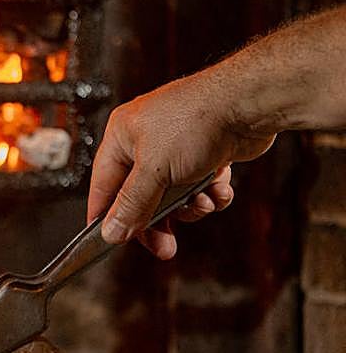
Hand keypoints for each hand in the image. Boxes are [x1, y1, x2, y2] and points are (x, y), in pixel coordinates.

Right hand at [86, 69, 274, 258]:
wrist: (249, 104)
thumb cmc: (195, 121)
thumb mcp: (154, 172)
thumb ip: (131, 205)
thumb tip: (110, 232)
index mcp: (121, 137)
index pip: (104, 186)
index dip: (108, 216)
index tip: (114, 241)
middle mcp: (145, 141)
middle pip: (140, 196)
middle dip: (157, 221)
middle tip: (165, 247)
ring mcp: (176, 147)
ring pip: (173, 195)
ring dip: (189, 207)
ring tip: (202, 205)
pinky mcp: (204, 153)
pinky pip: (199, 186)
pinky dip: (210, 194)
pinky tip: (220, 191)